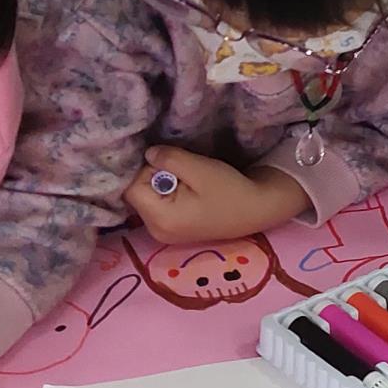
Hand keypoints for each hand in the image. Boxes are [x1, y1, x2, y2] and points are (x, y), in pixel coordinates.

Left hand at [125, 147, 309, 243]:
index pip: (132, 187)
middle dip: (154, 177)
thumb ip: (169, 159)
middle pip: (137, 193)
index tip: (171, 164)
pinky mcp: (172, 229)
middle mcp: (155, 231)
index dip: (147, 170)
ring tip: (188, 181)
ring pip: (147, 198)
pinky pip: (157, 205)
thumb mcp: (199, 168)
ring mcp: (163, 233)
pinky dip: (168, 194)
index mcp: (160, 219)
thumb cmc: (230, 191)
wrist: (256, 210)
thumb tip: (147, 153)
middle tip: (183, 172)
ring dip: (161, 184)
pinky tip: (188, 191)